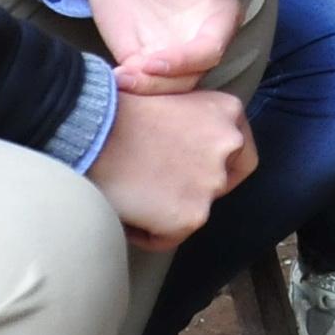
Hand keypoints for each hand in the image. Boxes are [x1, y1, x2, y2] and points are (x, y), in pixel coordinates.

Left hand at [72, 0, 237, 88]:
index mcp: (219, 10)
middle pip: (192, 78)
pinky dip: (131, 88)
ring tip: (117, 76)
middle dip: (161, 84)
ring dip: (144, 90)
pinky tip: (112, 76)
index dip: (185, 61)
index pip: (212, 49)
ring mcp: (174, 52)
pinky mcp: (146, 60)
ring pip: (170, 89)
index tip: (151, 61)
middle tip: (126, 75)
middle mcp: (202, 37)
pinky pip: (146, 85)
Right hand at [89, 83, 252, 246]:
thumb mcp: (167, 96)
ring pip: (193, 212)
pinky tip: (124, 211)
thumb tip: (184, 140)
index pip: (241, 152)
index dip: (219, 167)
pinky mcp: (191, 216)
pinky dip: (146, 232)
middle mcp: (229, 146)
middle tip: (155, 187)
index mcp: (226, 112)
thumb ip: (190, 119)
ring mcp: (212, 184)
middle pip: (218, 184)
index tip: (193, 173)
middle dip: (189, 190)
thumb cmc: (117, 109)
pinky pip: (168, 238)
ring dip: (165, 211)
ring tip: (131, 196)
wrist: (93, 131)